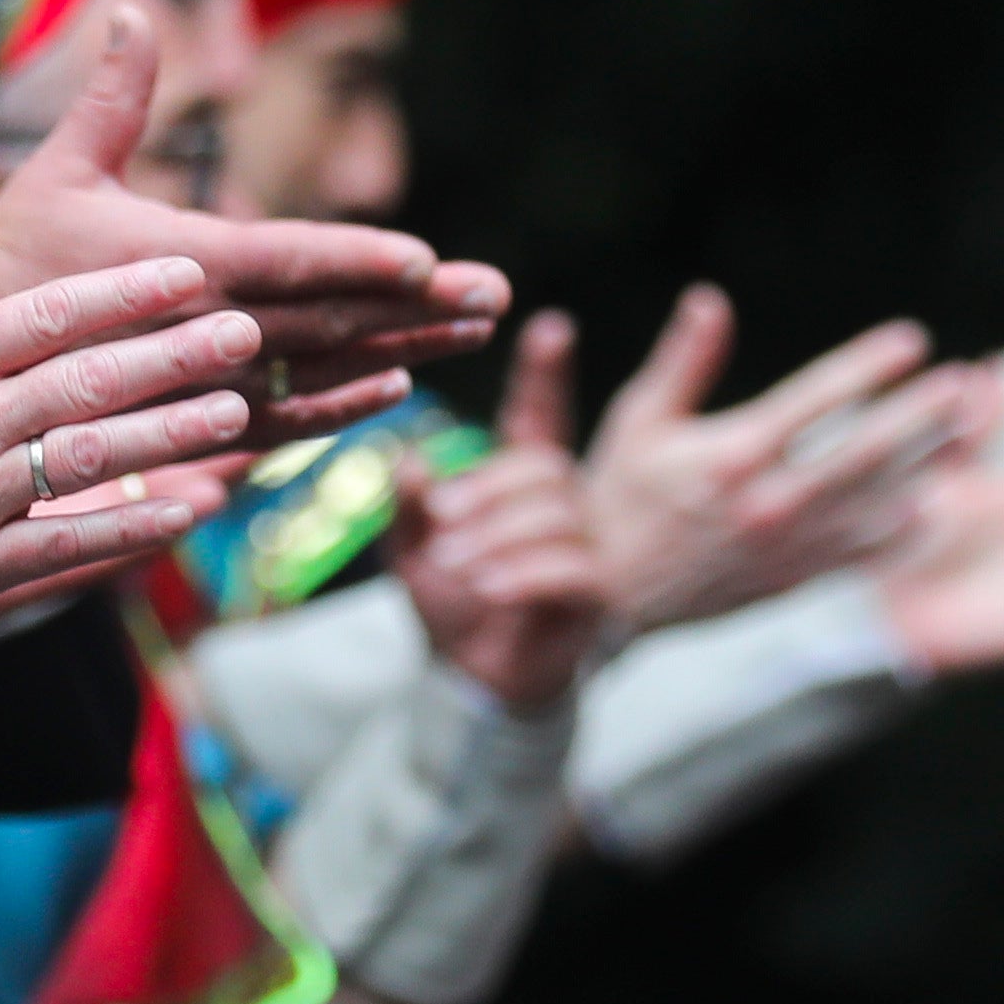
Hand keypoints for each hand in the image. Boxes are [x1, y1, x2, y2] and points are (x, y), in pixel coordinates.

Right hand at [0, 0, 505, 394]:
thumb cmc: (14, 256)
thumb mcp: (59, 170)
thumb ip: (112, 97)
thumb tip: (132, 11)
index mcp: (184, 264)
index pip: (291, 261)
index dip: (360, 259)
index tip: (429, 260)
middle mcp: (208, 330)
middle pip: (333, 321)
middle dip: (420, 308)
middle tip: (496, 297)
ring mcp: (207, 383)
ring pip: (324, 372)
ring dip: (406, 350)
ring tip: (474, 333)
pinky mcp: (196, 420)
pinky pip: (284, 421)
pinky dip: (342, 405)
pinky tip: (393, 387)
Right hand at [0, 155, 277, 618]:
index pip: (50, 315)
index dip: (126, 292)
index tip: (190, 272)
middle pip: (86, 383)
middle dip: (173, 356)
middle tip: (242, 334)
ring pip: (87, 461)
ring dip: (168, 436)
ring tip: (232, 410)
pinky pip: (64, 544)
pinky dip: (129, 527)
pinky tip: (187, 506)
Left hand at [400, 332, 608, 708]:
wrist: (474, 679)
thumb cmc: (450, 601)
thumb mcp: (413, 549)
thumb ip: (411, 506)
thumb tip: (408, 461)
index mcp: (521, 481)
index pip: (540, 414)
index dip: (547, 372)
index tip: (552, 325)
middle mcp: (563, 504)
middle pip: (545, 466)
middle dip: (490, 487)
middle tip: (443, 518)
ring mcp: (586, 548)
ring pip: (557, 515)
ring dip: (499, 534)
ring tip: (455, 562)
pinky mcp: (594, 597)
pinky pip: (571, 569)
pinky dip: (524, 574)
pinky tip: (488, 586)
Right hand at [560, 289, 956, 633]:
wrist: (613, 597)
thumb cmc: (623, 495)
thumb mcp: (640, 419)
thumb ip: (683, 360)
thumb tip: (710, 298)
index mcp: (733, 455)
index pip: (817, 400)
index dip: (870, 366)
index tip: (913, 339)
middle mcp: (770, 503)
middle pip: (865, 453)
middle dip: (920, 415)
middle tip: (965, 382)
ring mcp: (790, 547)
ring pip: (879, 502)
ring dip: (929, 463)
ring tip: (970, 425)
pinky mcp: (798, 578)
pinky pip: (867, 553)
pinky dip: (906, 527)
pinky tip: (938, 497)